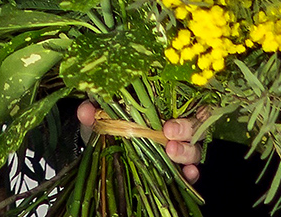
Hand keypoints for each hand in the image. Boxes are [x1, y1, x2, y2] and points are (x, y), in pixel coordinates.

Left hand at [77, 101, 201, 183]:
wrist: (103, 142)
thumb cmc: (110, 123)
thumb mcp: (101, 115)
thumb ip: (93, 110)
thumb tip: (86, 111)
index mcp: (161, 107)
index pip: (185, 104)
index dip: (184, 111)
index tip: (168, 123)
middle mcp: (175, 127)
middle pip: (194, 126)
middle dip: (186, 130)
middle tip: (168, 133)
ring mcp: (178, 148)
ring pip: (195, 149)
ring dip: (187, 151)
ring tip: (171, 152)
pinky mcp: (176, 169)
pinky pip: (191, 172)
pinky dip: (192, 174)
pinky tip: (189, 175)